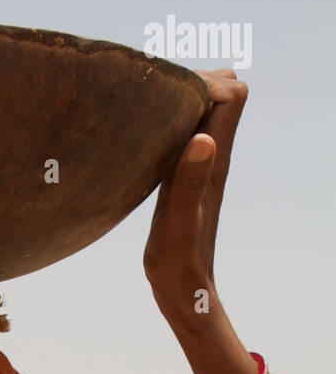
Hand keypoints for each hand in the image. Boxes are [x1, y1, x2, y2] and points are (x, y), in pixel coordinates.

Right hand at [143, 70, 248, 325]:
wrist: (183, 293)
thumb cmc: (179, 265)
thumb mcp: (180, 225)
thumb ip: (191, 182)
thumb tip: (205, 138)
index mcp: (214, 161)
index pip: (232, 96)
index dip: (208, 80)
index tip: (171, 88)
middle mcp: (211, 157)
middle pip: (219, 96)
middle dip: (193, 81)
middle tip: (153, 89)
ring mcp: (197, 167)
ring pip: (200, 114)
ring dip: (178, 101)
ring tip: (143, 103)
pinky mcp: (182, 179)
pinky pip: (181, 135)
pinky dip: (167, 124)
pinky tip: (141, 133)